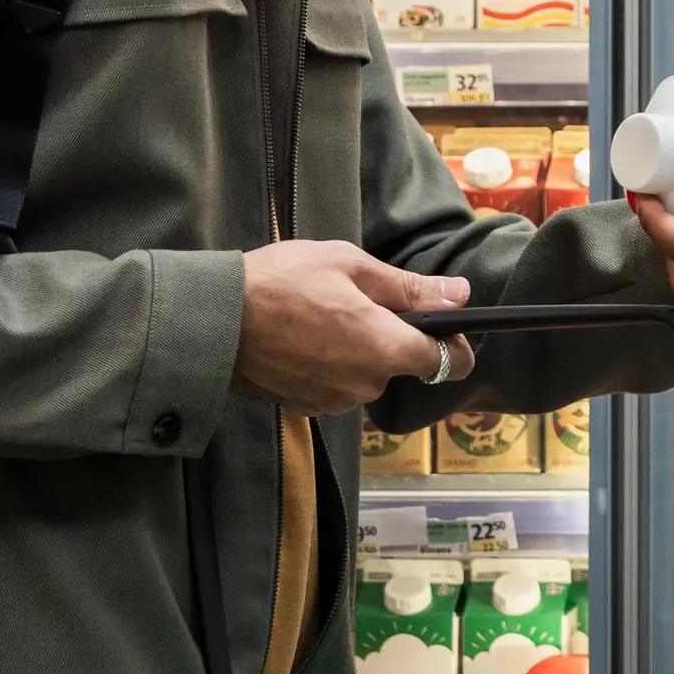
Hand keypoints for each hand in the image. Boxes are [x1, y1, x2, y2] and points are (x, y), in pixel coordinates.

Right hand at [236, 240, 474, 412]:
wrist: (214, 320)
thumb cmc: (282, 282)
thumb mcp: (349, 266)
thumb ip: (409, 288)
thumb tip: (459, 294)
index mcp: (386, 348)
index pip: (447, 362)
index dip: (453, 344)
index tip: (443, 326)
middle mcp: (367, 385)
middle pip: (399, 364)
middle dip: (388, 336)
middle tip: (352, 301)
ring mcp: (335, 401)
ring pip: (365, 374)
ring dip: (355, 350)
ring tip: (318, 316)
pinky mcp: (307, 407)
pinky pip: (335, 385)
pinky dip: (328, 365)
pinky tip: (300, 339)